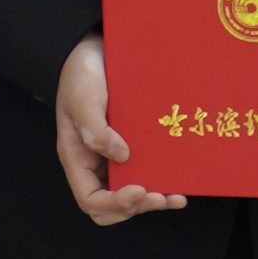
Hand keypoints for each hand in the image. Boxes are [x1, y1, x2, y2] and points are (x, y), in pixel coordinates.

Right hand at [51, 38, 186, 223]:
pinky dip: (162, 184)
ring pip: (131, 195)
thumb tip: (122, 156)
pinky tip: (180, 184)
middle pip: (111, 206)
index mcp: (77, 158)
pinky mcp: (133, 148)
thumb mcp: (83, 98)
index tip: (139, 189)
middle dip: (136, 207)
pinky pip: (146, 175)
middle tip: (159, 196)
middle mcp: (95, 164)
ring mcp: (114, 158)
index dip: (115, 203)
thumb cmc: (83, 74)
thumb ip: (95, 129)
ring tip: (176, 197)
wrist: (96, 51)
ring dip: (153, 201)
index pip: (90, 199)